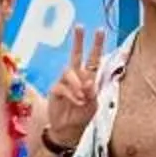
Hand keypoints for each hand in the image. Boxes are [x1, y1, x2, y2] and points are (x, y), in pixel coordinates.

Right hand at [39, 27, 104, 150]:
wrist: (68, 130)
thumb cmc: (82, 116)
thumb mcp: (92, 106)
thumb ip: (92, 93)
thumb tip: (89, 81)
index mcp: (88, 78)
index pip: (93, 58)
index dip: (97, 45)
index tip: (100, 30)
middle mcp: (76, 77)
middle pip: (76, 55)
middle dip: (79, 40)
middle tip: (80, 26)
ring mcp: (64, 82)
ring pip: (70, 72)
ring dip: (78, 84)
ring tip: (83, 98)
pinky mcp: (55, 90)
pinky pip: (63, 86)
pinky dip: (72, 95)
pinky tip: (77, 101)